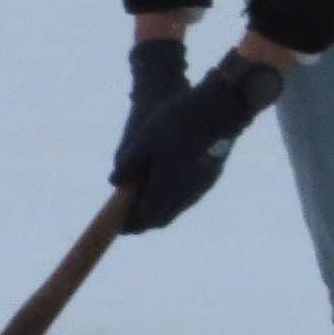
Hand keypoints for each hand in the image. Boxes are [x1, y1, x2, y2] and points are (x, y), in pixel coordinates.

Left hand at [109, 50, 285, 233]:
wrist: (218, 108)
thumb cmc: (176, 122)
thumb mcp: (143, 139)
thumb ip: (128, 164)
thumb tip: (114, 182)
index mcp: (167, 190)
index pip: (145, 219)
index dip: (130, 225)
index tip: (118, 226)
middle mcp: (186, 195)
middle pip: (162, 217)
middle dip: (143, 218)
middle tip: (129, 214)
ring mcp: (202, 187)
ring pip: (177, 207)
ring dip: (160, 207)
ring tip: (145, 199)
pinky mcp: (212, 176)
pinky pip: (189, 195)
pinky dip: (173, 195)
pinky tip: (167, 182)